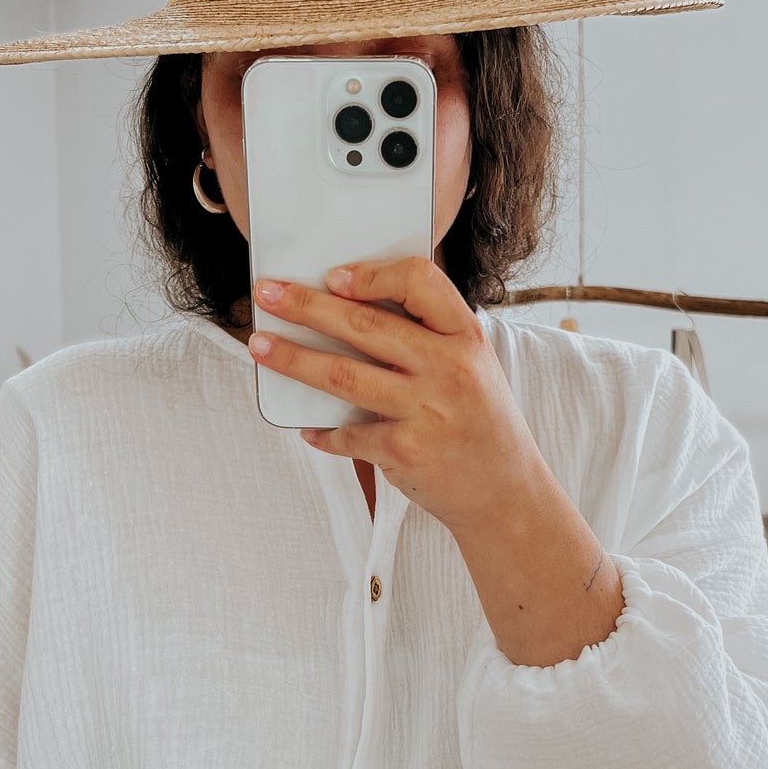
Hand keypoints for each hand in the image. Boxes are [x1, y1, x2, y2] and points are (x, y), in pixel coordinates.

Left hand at [249, 256, 551, 535]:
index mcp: (466, 337)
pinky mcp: (405, 450)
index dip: (372, 274)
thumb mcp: (473, 367)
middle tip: (267, 294)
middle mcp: (449, 368)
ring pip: (343, 374)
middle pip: (364, 325)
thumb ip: (427, 339)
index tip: (334, 276)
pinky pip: (348, 433)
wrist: (507, 494)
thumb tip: (348, 311)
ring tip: (260, 347)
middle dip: (306, 306)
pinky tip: (308, 429)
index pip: (420, 281)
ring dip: (293, 359)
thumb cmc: (481, 424)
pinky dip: (323, 432)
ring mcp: (426, 410)